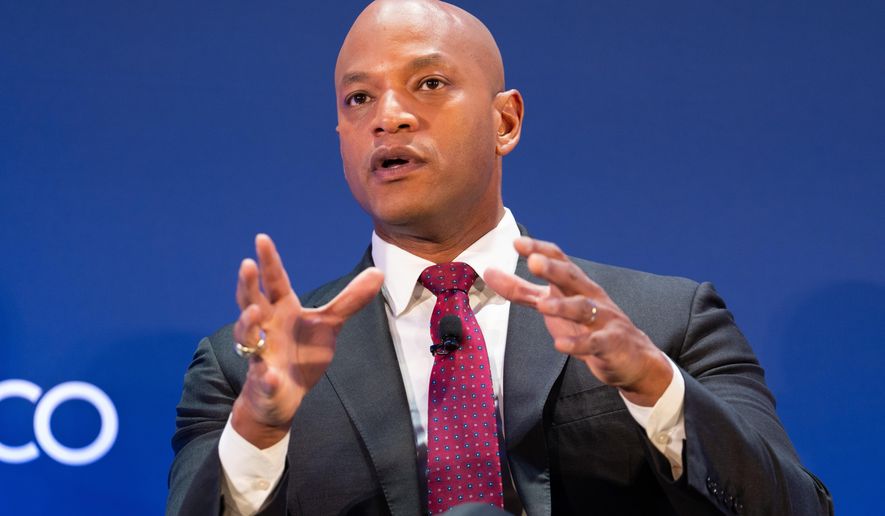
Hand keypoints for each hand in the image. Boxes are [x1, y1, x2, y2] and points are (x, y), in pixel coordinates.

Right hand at [231, 234, 383, 447]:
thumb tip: (378, 272)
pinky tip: (269, 373)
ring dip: (247, 324)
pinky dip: (265, 376)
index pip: (274, 281)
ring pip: (247, 336)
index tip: (261, 237)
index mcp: (281, 310)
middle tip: (246, 264)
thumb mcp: (329, 324)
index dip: (268, 261)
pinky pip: (263, 377)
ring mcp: (260, 354)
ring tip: (253, 312)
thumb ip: (349, 300)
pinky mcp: (264, 381)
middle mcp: (265, 327)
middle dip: (248, 284)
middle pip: (251, 301)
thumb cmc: (300, 353)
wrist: (281, 395)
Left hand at [484, 236, 671, 406]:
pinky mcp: (610, 344)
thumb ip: (521, 291)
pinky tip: (560, 345)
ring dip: (563, 306)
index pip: (559, 260)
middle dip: (553, 269)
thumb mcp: (552, 305)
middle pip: (572, 277)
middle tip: (533, 262)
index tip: (518, 242)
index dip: (540, 250)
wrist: (632, 359)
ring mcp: (603, 319)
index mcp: (575, 284)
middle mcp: (590, 296)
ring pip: (583, 308)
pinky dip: (578, 343)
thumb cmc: (587, 326)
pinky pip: (594, 342)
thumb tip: (489, 272)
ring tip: (542, 306)